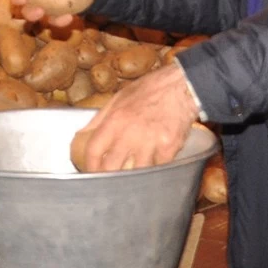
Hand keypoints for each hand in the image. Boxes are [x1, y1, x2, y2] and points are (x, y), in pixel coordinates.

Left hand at [72, 61, 199, 171]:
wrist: (183, 86)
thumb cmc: (151, 89)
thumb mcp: (120, 97)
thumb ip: (101, 117)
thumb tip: (83, 134)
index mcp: (115, 119)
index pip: (94, 150)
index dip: (90, 165)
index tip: (91, 172)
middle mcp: (130, 133)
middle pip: (111, 167)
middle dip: (108, 177)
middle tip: (108, 182)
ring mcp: (150, 143)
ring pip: (135, 173)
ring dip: (134, 176)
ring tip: (133, 177)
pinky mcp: (169, 149)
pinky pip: (158, 168)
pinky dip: (155, 168)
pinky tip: (155, 165)